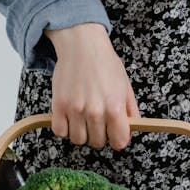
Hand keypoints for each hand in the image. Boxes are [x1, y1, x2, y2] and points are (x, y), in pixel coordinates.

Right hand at [46, 23, 140, 150]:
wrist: (83, 46)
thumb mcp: (126, 88)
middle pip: (98, 143)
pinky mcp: (58, 106)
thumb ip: (130, 112)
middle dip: (100, 135)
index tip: (115, 133)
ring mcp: (75, 110)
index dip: (118, 139)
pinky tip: (71, 118)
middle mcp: (95, 112)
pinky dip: (65, 128)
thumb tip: (130, 131)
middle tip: (98, 122)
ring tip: (84, 119)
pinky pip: (60, 131)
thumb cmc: (106, 65)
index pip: (119, 142)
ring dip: (82, 133)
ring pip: (78, 140)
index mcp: (115, 108)